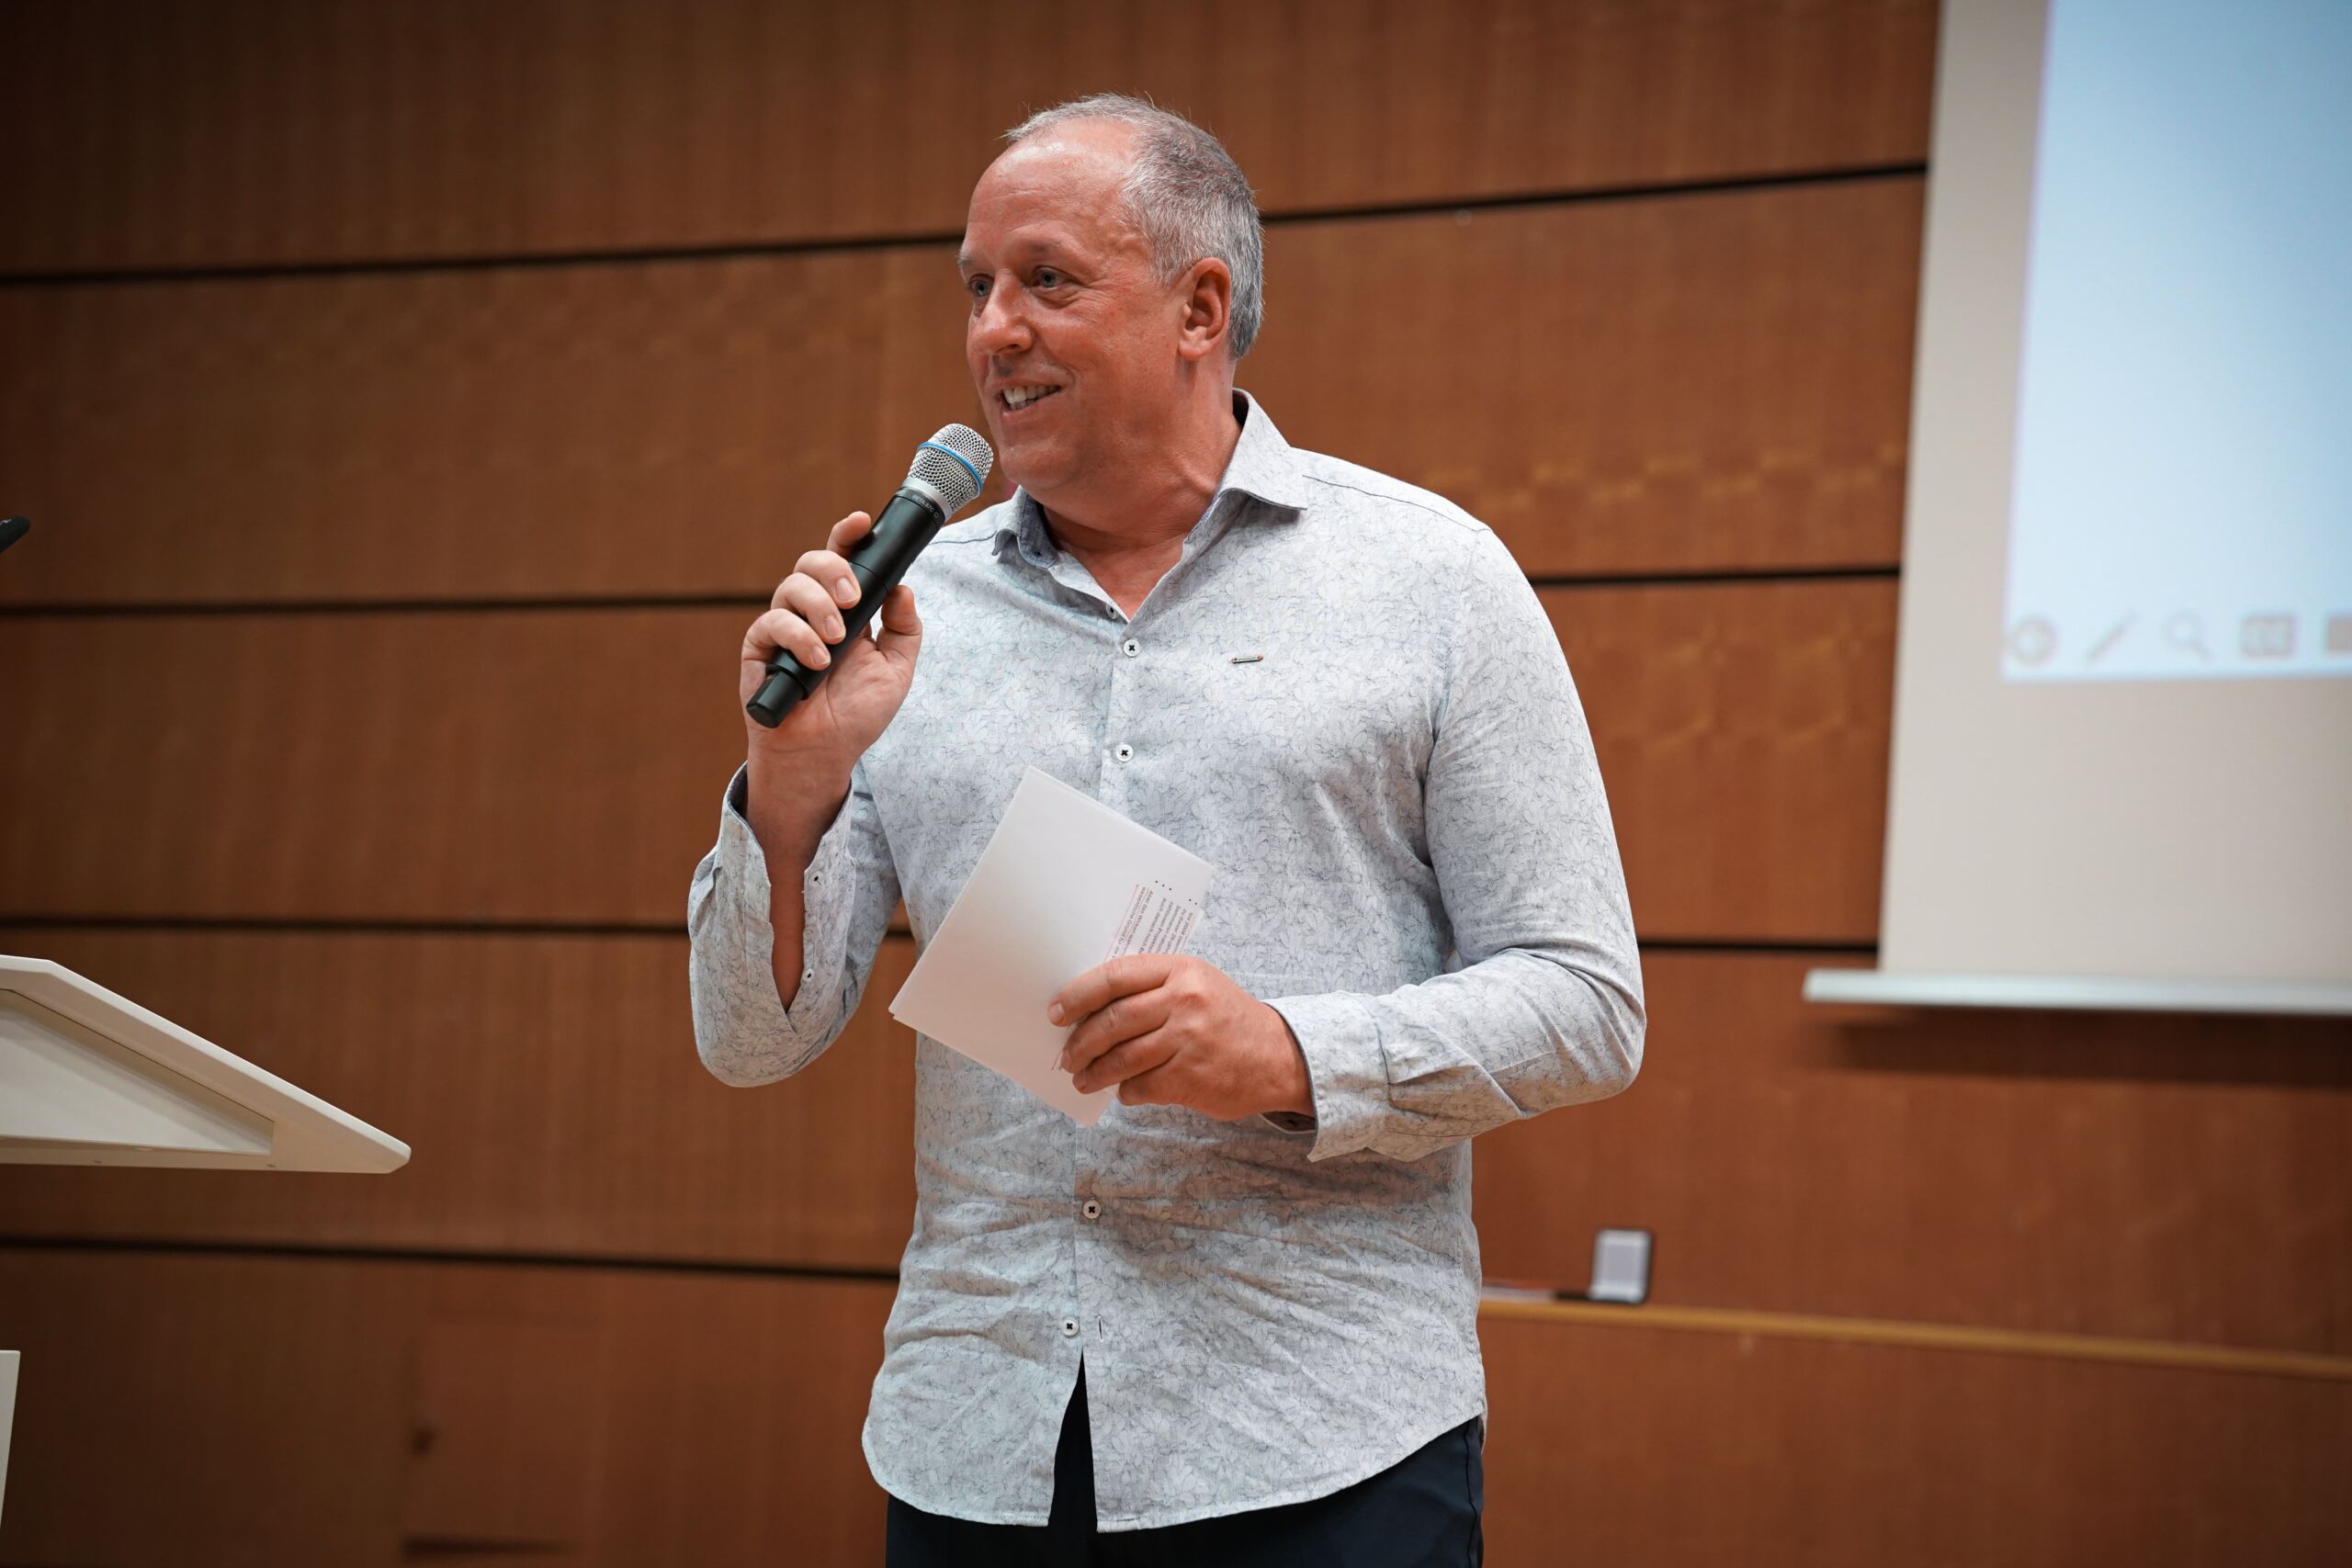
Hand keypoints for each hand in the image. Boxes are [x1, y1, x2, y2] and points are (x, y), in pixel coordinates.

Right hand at [738, 510, 921, 776]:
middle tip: (853, 599)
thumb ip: (905, 629)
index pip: (844, 560)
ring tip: (836, 639)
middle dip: (835, 569)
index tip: (862, 521)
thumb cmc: (856, 713)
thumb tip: (903, 588)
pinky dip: (798, 637)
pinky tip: (817, 661)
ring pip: (791, 586)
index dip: (849, 535)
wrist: (824, 753)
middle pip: (812, 562)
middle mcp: (812, 611)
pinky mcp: (759, 647)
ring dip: (819, 607)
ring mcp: (784, 626)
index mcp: (845, 609)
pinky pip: (773, 622)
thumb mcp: (896, 670)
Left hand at [1051, 956, 1313, 1120]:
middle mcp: (1184, 1000)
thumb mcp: (1197, 984)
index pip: (1115, 976)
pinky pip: (1142, 1086)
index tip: (1056, 1011)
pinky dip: (1127, 1092)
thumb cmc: (1227, 1018)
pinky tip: (1125, 1091)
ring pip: (1122, 1058)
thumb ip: (1152, 987)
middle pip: (1113, 1020)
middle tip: (1068, 1056)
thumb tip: (1091, 1006)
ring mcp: (1189, 1039)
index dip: (1078, 995)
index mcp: (1180, 970)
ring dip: (1095, 1073)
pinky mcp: (1192, 1077)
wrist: (1279, 1056)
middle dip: (1081, 1042)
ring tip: (1084, 1079)